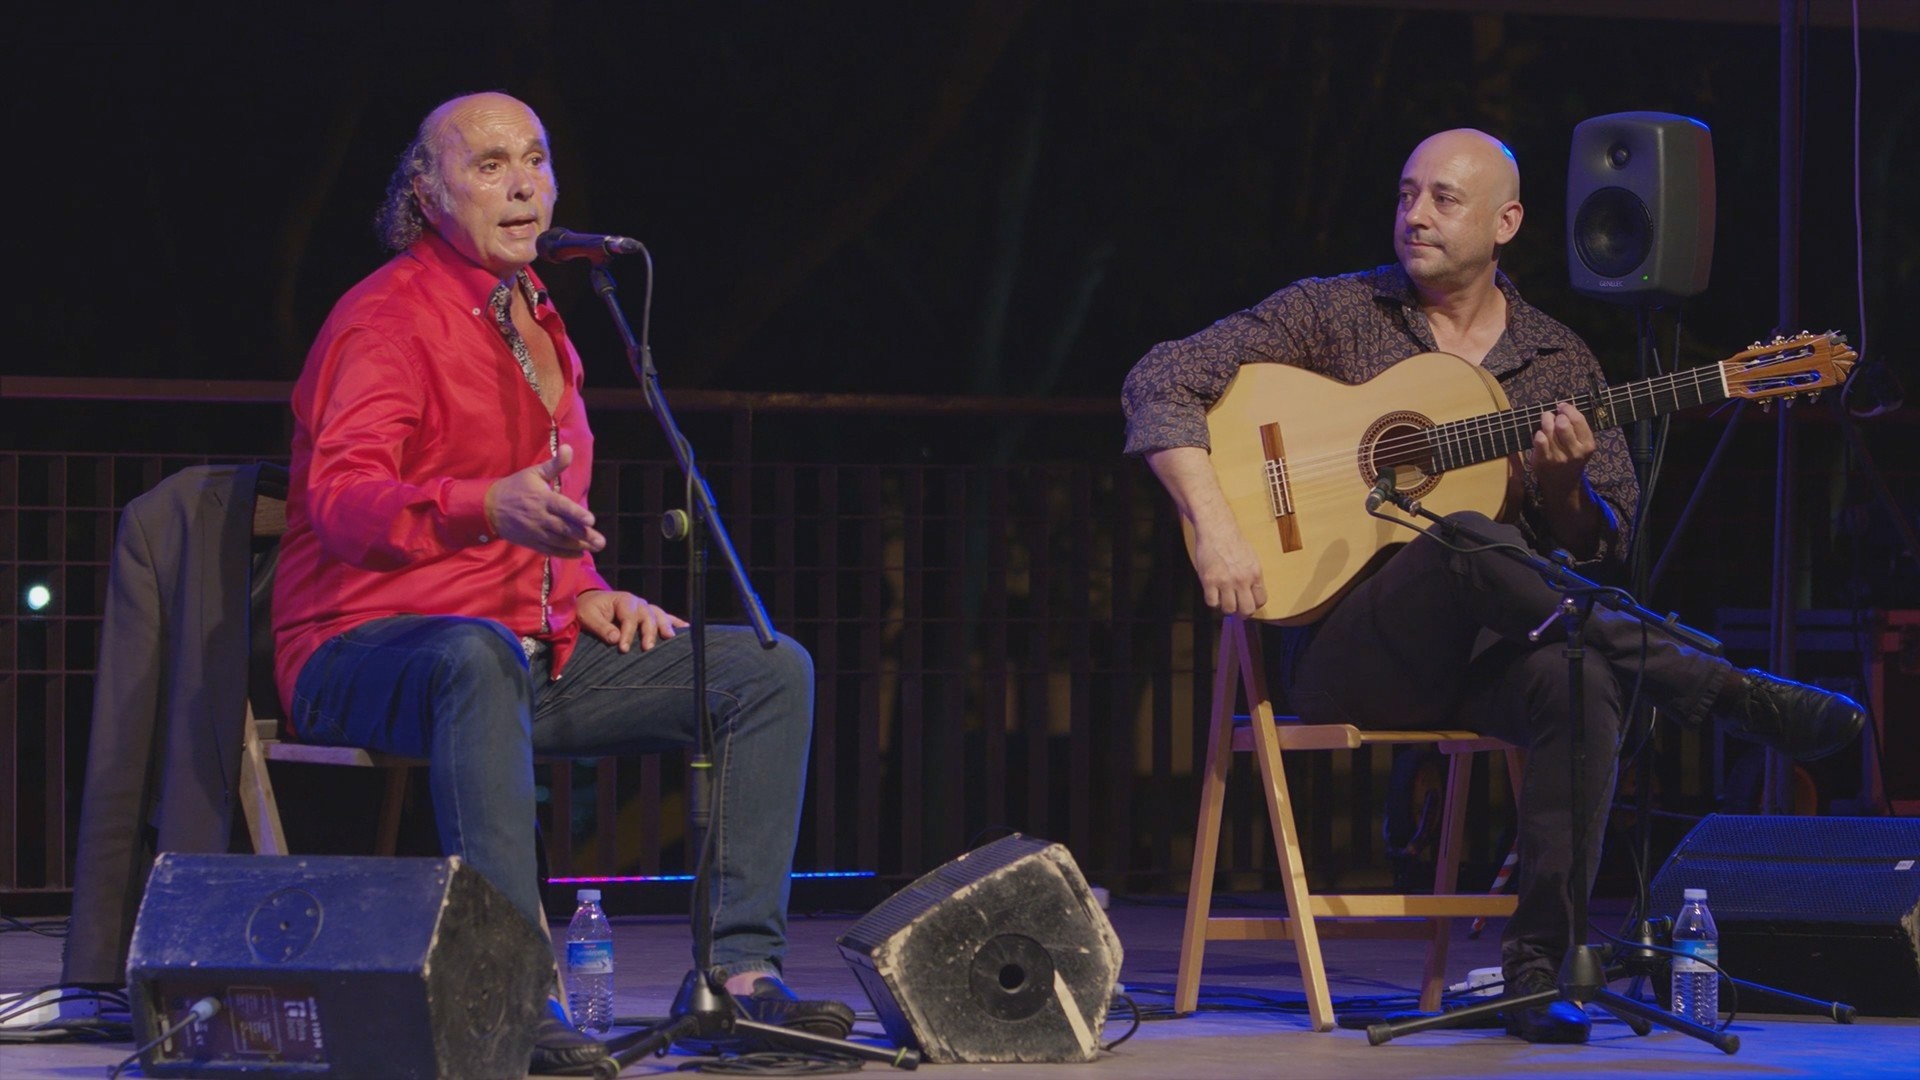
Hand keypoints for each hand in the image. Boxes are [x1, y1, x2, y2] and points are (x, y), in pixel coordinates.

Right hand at [484, 444, 606, 556]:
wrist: (490, 507)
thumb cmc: (516, 487)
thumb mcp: (534, 473)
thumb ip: (555, 464)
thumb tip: (568, 448)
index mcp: (543, 498)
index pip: (562, 507)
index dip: (576, 514)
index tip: (591, 520)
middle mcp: (540, 517)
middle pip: (564, 528)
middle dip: (583, 535)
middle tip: (601, 541)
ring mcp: (535, 531)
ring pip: (559, 541)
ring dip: (578, 546)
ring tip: (595, 547)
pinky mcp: (531, 542)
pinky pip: (549, 550)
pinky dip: (564, 553)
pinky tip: (579, 554)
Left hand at [577, 589, 687, 652]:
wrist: (591, 602)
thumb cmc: (588, 609)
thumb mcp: (589, 617)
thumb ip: (601, 627)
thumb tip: (616, 639)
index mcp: (623, 600)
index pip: (629, 618)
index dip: (628, 634)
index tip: (623, 649)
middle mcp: (638, 603)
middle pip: (648, 616)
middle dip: (649, 632)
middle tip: (647, 648)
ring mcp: (645, 608)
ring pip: (659, 616)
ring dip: (665, 627)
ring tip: (670, 638)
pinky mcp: (649, 615)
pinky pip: (666, 617)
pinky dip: (676, 622)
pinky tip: (687, 629)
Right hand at [1192, 523, 1267, 616]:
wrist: (1216, 529)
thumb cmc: (1232, 541)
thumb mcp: (1251, 558)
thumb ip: (1251, 576)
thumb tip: (1250, 593)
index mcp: (1255, 574)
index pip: (1261, 600)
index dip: (1254, 605)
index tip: (1248, 604)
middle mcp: (1242, 579)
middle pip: (1246, 610)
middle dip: (1242, 613)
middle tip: (1236, 610)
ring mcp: (1225, 581)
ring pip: (1228, 609)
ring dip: (1225, 607)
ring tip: (1223, 599)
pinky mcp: (1209, 580)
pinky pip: (1212, 602)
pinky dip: (1212, 601)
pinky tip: (1212, 593)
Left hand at [1529, 402, 1595, 504]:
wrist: (1563, 484)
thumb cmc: (1571, 459)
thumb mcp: (1582, 446)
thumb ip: (1577, 429)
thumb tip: (1564, 407)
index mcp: (1588, 445)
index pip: (1578, 420)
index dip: (1568, 409)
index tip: (1562, 406)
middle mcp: (1575, 452)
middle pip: (1563, 424)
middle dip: (1556, 416)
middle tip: (1552, 415)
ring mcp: (1559, 458)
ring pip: (1549, 430)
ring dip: (1545, 421)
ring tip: (1545, 420)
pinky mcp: (1544, 461)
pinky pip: (1539, 441)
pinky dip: (1538, 434)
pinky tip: (1540, 434)